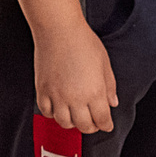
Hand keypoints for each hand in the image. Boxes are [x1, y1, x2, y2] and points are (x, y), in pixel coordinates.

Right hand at [35, 16, 118, 133]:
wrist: (58, 29)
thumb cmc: (83, 41)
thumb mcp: (104, 62)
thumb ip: (110, 85)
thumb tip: (113, 102)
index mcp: (95, 92)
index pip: (102, 120)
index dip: (106, 125)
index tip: (107, 125)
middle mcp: (76, 98)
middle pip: (84, 126)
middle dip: (91, 127)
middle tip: (93, 122)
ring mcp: (57, 96)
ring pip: (64, 123)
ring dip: (72, 123)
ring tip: (75, 115)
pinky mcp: (43, 90)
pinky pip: (46, 112)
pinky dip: (53, 114)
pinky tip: (58, 108)